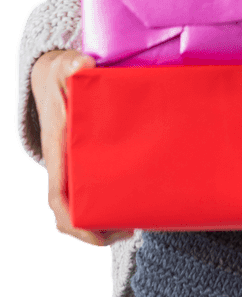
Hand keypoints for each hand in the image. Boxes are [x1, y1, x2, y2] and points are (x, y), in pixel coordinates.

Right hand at [30, 50, 133, 247]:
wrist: (54, 76)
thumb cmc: (61, 73)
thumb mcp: (65, 67)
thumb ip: (73, 65)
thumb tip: (84, 65)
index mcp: (58, 147)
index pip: (57, 192)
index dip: (70, 217)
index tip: (92, 231)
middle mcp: (62, 162)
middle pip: (67, 211)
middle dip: (91, 230)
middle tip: (128, 231)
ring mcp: (72, 165)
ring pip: (77, 207)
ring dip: (100, 223)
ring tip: (132, 226)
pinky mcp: (84, 161)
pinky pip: (89, 193)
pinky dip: (104, 205)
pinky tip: (128, 205)